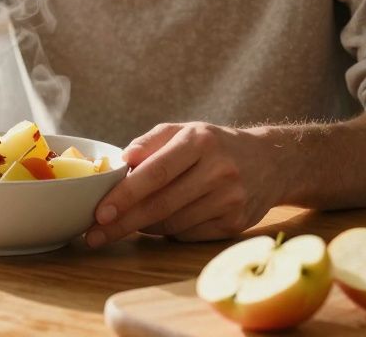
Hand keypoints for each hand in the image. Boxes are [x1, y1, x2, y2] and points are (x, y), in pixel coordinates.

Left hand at [84, 122, 279, 246]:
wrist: (271, 161)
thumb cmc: (215, 145)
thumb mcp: (185, 131)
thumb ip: (150, 142)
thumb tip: (121, 161)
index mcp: (200, 141)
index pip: (156, 172)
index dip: (125, 195)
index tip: (100, 212)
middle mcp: (218, 170)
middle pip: (161, 204)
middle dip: (123, 223)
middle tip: (94, 235)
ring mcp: (230, 200)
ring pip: (172, 224)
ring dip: (144, 227)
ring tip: (127, 222)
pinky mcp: (235, 224)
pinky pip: (188, 235)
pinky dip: (168, 232)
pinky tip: (161, 223)